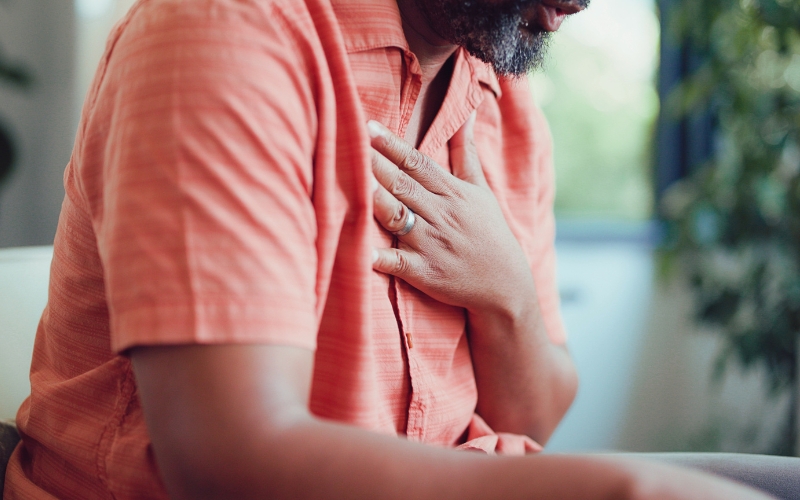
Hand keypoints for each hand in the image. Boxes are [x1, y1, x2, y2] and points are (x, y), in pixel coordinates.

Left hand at [368, 113, 534, 317]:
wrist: (506, 285)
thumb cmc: (490, 233)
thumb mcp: (481, 190)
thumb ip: (466, 152)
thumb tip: (467, 113)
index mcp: (452, 193)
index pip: (417, 163)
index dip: (392, 144)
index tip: (368, 126)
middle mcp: (441, 215)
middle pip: (403, 185)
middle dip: (376, 164)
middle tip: (349, 144)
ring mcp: (431, 245)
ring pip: (398, 217)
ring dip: (376, 201)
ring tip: (353, 184)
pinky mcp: (424, 273)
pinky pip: (397, 263)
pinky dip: (379, 258)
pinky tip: (359, 250)